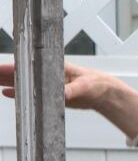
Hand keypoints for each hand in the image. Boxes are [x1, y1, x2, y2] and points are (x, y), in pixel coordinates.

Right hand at [0, 61, 137, 144]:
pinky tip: (6, 93)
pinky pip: (30, 93)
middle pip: (20, 73)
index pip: (28, 66)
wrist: (104, 93)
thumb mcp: (84, 87)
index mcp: (54, 67)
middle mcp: (48, 74)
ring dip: (8, 82)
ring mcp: (48, 84)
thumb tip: (64, 95)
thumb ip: (72, 91)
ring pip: (23, 82)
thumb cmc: (97, 84)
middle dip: (3, 73)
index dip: (11, 67)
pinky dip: (17, 93)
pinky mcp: (50, 95)